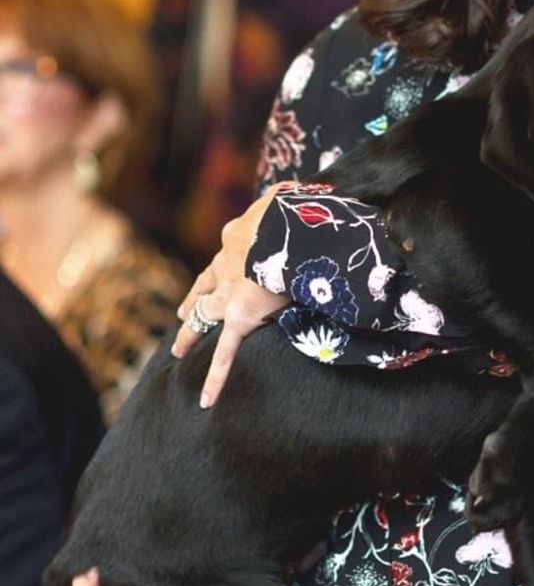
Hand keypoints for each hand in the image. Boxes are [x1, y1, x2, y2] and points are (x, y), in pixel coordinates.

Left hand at [173, 189, 290, 406]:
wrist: (287, 227)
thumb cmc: (296, 209)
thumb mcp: (292, 198)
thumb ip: (291, 196)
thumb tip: (302, 186)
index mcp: (239, 234)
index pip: (228, 251)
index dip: (224, 262)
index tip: (223, 269)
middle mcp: (225, 263)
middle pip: (204, 285)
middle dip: (193, 299)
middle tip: (182, 312)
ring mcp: (228, 292)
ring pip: (203, 316)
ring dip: (191, 333)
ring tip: (179, 348)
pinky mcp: (238, 317)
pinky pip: (226, 353)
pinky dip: (216, 377)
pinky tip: (206, 399)